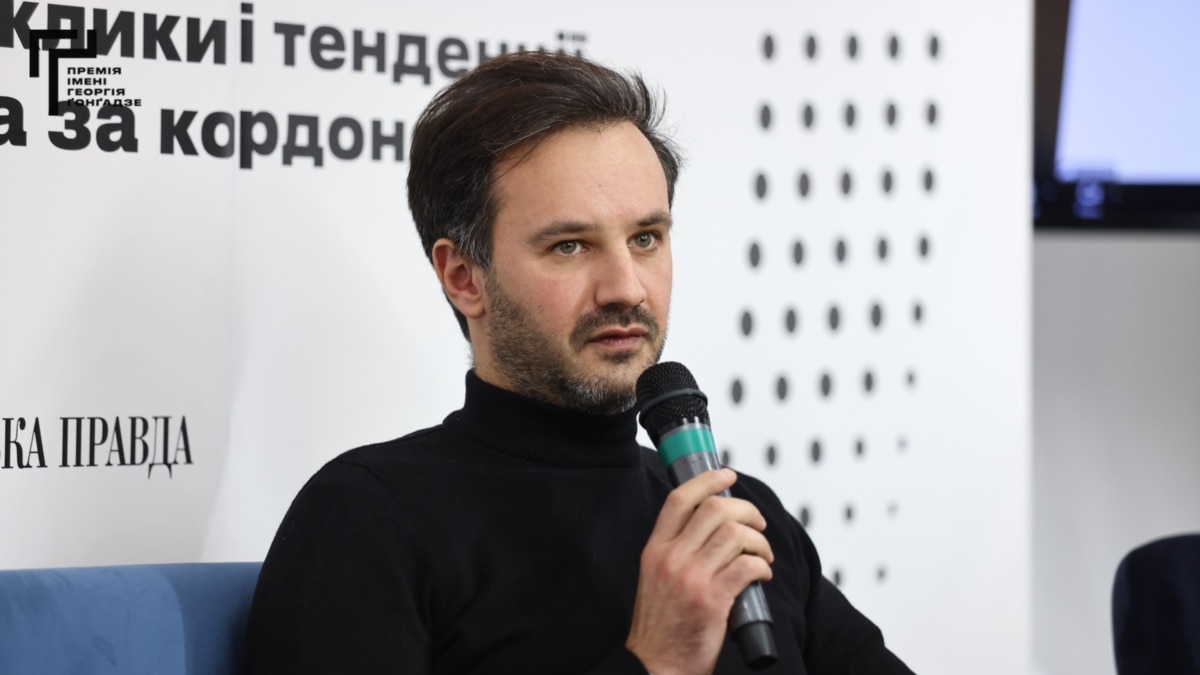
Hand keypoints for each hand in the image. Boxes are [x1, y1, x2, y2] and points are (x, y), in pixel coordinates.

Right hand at [625, 468, 774, 674]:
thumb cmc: (661, 626)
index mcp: (655, 550)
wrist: (656, 666)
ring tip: (763, 556)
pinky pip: (747, 566)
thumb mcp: (655, 578)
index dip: (707, 481)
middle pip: (715, 510)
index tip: (726, 475)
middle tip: (757, 524)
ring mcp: (691, 578)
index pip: (680, 499)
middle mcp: (671, 559)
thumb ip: (675, 551)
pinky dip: (763, 566)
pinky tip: (762, 575)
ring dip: (760, 542)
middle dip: (747, 511)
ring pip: (736, 535)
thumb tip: (711, 525)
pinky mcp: (712, 600)